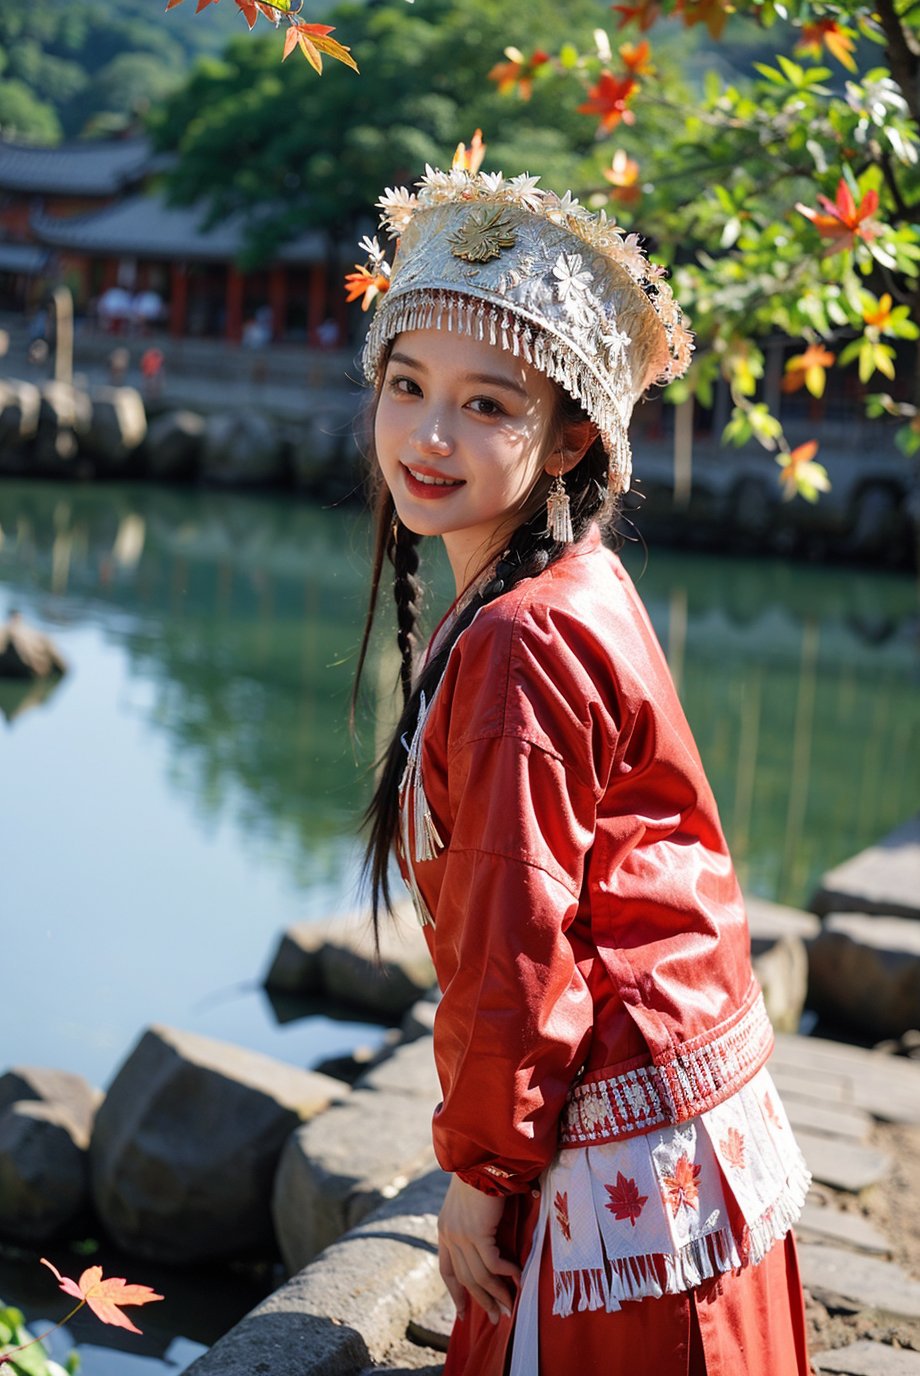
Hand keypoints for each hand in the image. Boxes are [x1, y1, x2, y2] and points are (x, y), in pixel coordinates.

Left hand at [437, 1174, 521, 1324]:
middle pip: (465, 1279)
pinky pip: (493, 1263)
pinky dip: (507, 1272)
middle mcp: (449, 1235)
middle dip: (482, 1301)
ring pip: (479, 1276)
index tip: (463, 1314)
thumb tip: (500, 1246)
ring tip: (511, 1306)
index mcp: (445, 1230)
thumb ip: (481, 1226)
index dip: (456, 1293)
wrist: (481, 1155)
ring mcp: (461, 1235)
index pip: (448, 1270)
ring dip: (497, 1294)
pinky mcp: (476, 1232)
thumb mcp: (475, 1205)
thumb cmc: (484, 1173)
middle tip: (497, 1318)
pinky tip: (519, 1276)